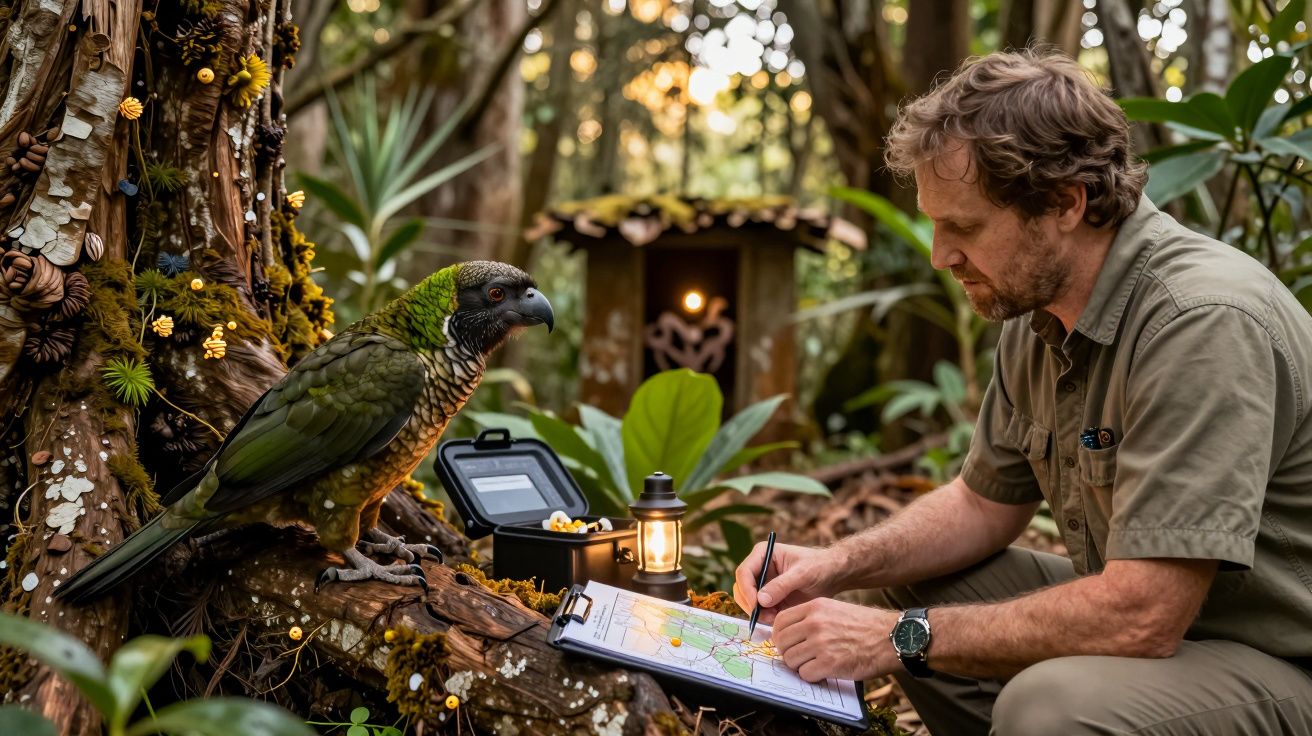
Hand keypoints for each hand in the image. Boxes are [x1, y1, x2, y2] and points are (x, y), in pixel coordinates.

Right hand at [732, 543, 840, 625]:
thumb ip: (782, 585)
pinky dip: (764, 618)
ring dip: (757, 613)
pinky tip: (778, 620)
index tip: (756, 606)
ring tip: (775, 619)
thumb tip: (760, 600)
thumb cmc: (819, 566)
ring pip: (748, 602)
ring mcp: (763, 584)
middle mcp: (758, 569)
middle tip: (766, 616)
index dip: (746, 590)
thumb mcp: (802, 573)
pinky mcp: (769, 599)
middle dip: (750, 604)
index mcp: (762, 554)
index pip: (744, 572)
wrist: (832, 575)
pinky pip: (759, 611)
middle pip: (741, 589)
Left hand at [772, 598, 901, 682]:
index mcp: (815, 607)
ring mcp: (821, 643)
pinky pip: (805, 674)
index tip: (785, 643)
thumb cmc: (864, 626)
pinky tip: (823, 671)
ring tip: (814, 664)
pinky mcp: (829, 663)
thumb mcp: (834, 609)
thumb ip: (811, 618)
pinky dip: (812, 676)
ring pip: (791, 659)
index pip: (780, 621)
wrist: (891, 637)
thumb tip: (790, 633)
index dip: (779, 635)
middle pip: (782, 642)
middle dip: (787, 653)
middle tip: (799, 657)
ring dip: (799, 666)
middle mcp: (815, 623)